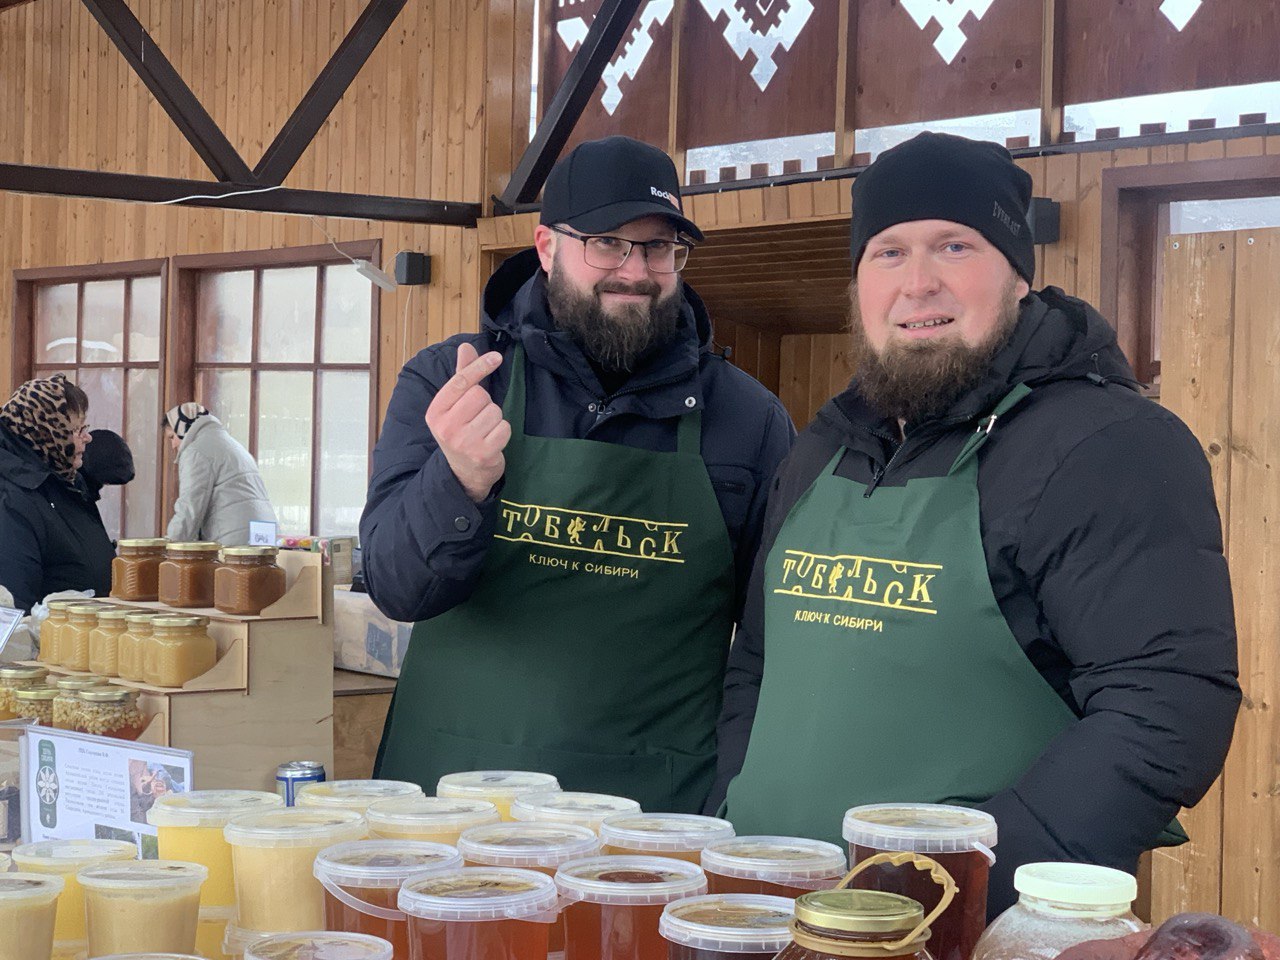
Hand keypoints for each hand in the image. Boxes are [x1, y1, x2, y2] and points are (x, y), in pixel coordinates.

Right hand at [426, 343, 509, 502]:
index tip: (496, 357)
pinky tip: (492, 441)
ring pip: (495, 411)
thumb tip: (465, 347)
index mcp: (435, 411)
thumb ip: (461, 375)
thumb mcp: (455, 405)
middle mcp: (446, 427)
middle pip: (480, 395)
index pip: (460, 381)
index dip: (480, 366)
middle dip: (486, 403)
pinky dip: (503, 432)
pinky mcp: (482, 454)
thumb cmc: (461, 431)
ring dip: (495, 419)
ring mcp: (463, 442)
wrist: (464, 473)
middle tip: (478, 417)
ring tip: (484, 431)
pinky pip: (504, 428)